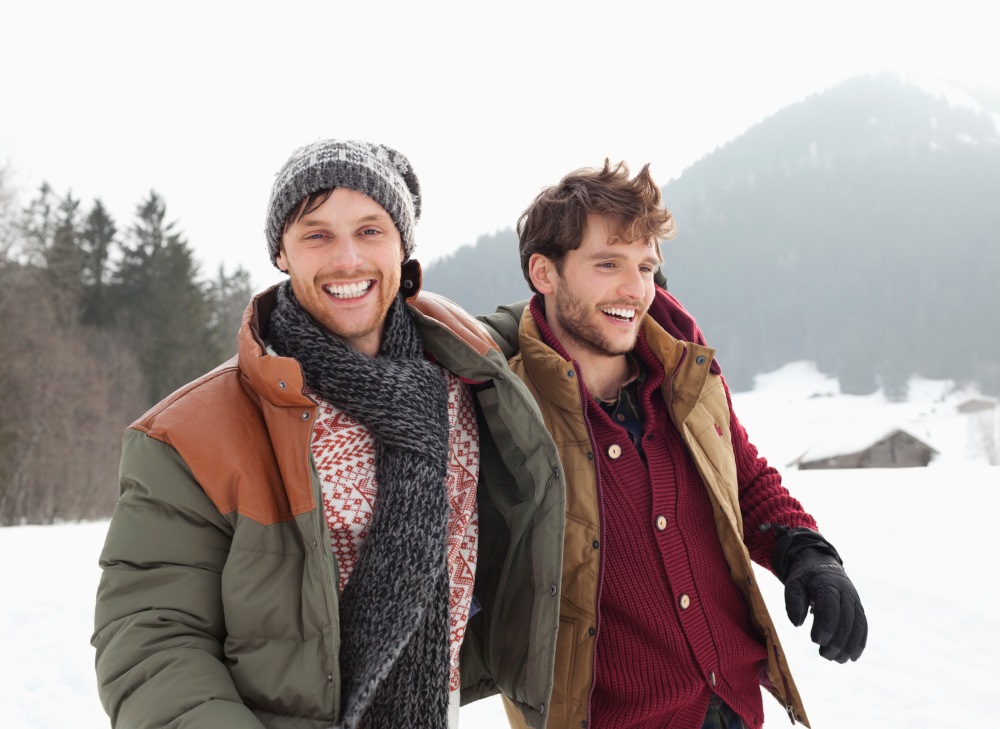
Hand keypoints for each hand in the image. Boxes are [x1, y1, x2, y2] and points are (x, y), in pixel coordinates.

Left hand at [772, 529, 867, 662]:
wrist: (821, 564)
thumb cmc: (804, 577)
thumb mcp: (793, 583)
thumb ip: (793, 601)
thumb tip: (797, 624)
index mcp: (827, 583)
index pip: (830, 607)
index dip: (825, 626)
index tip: (816, 641)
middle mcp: (845, 591)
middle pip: (846, 619)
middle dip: (837, 641)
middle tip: (825, 656)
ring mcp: (854, 599)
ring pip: (857, 624)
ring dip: (850, 645)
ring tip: (838, 660)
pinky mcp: (858, 606)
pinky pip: (863, 625)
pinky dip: (860, 641)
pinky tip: (853, 656)